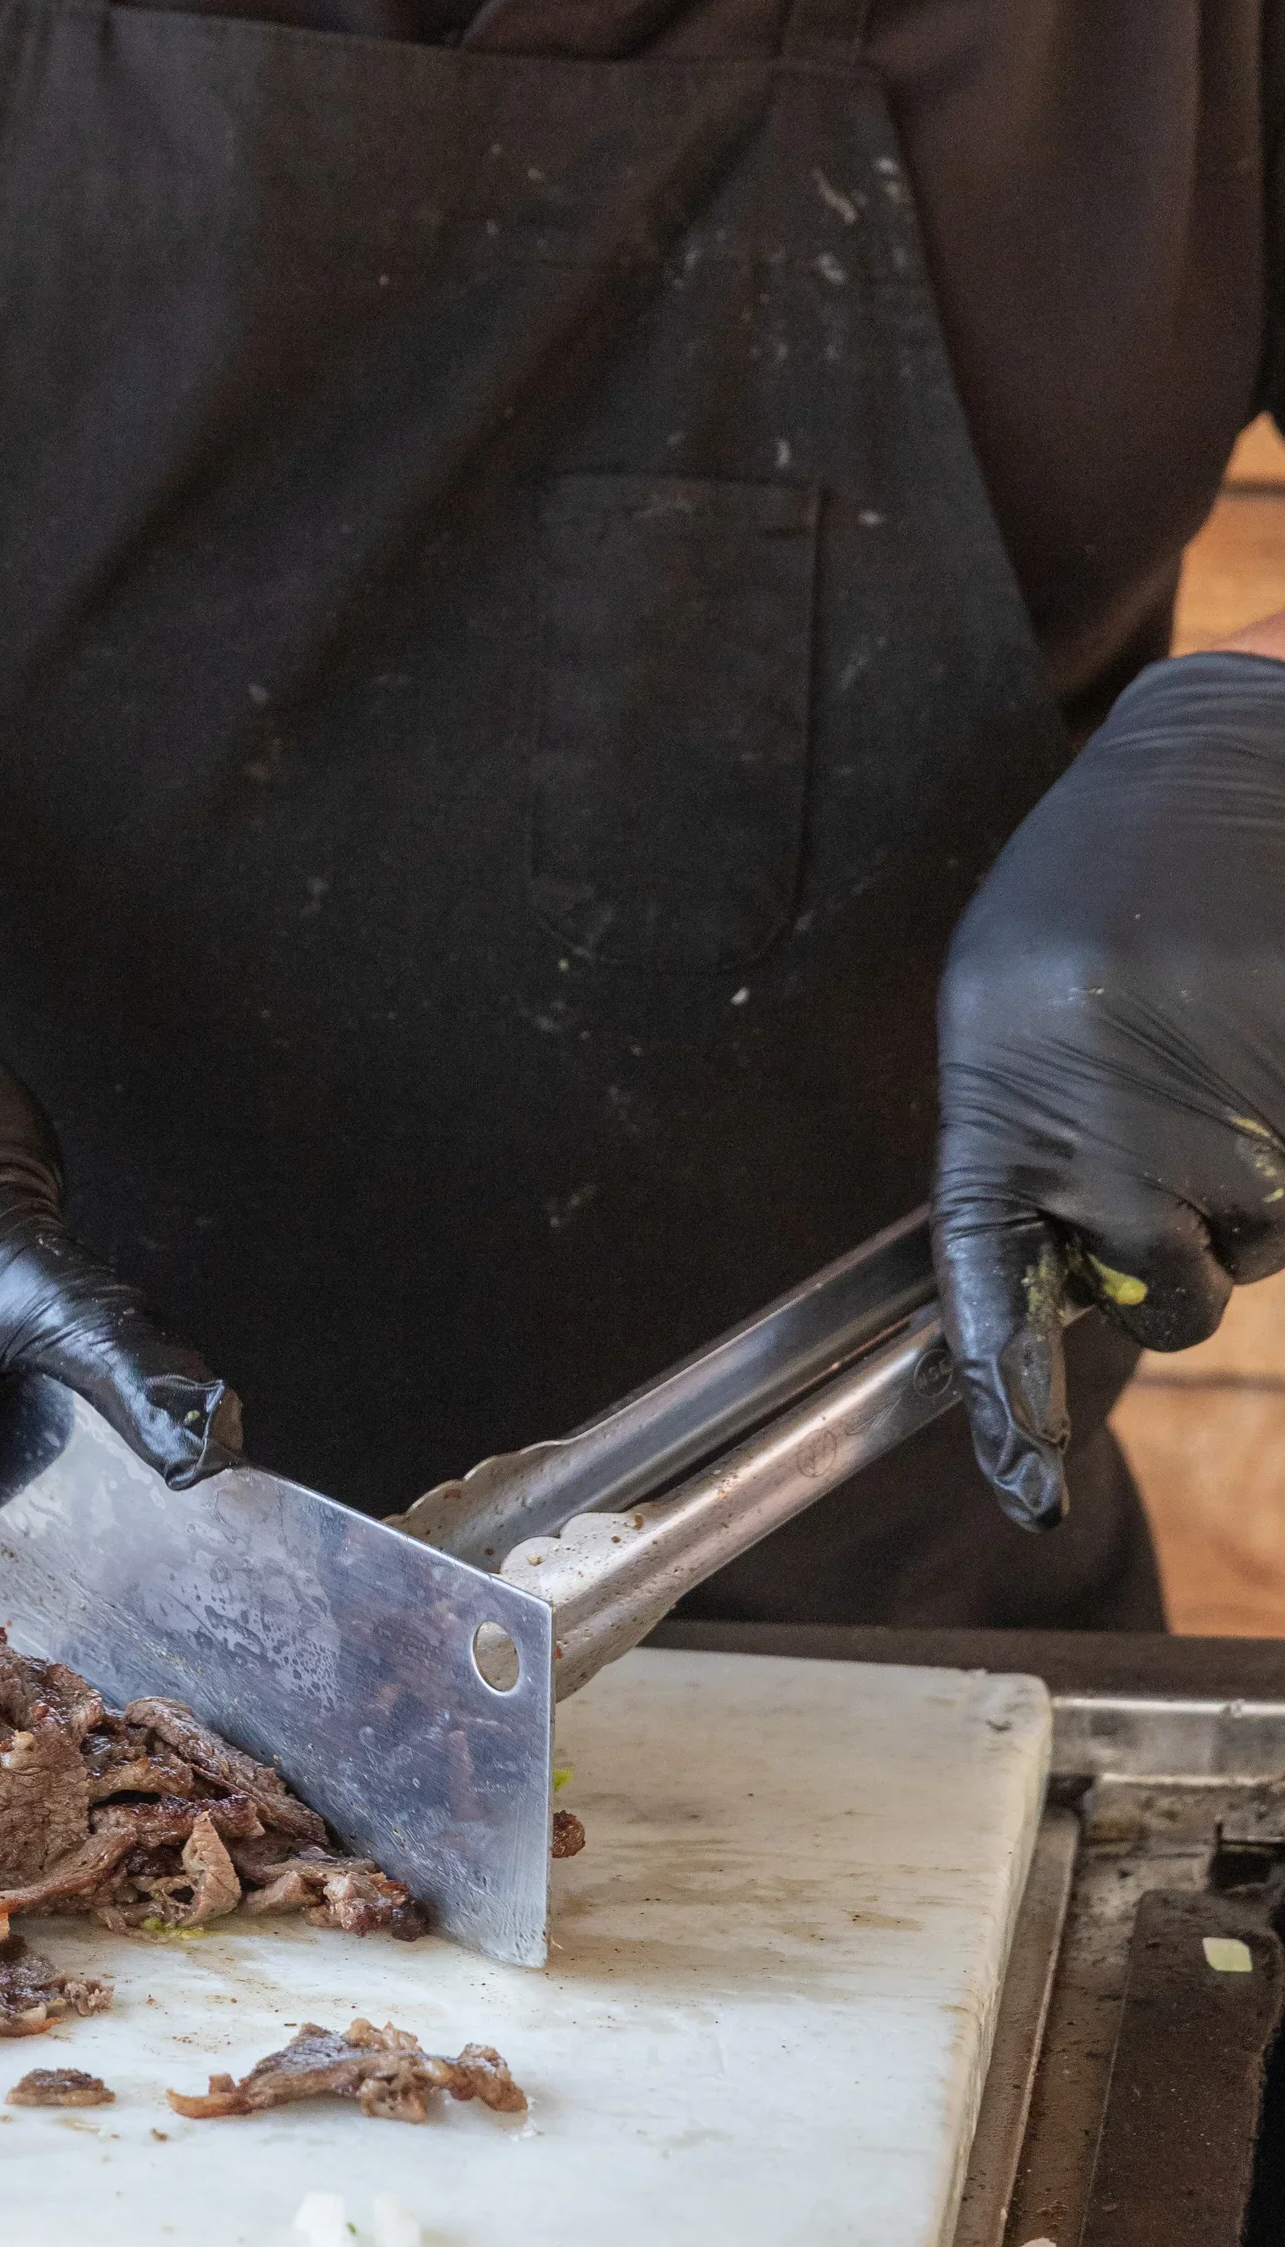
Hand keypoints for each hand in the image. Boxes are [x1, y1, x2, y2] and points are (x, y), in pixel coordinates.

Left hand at [935, 652, 1284, 1526]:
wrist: (1234, 760)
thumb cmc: (1104, 886)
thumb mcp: (1010, 1008)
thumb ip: (1021, 1146)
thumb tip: (1051, 1293)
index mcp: (1005, 1101)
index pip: (990, 1287)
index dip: (1009, 1396)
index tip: (1023, 1485)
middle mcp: (1112, 1127)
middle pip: (1162, 1296)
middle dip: (1179, 1261)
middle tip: (1182, 1146)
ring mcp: (1234, 1124)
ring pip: (1258, 1253)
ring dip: (1252, 1198)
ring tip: (1229, 1062)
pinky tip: (1272, 1055)